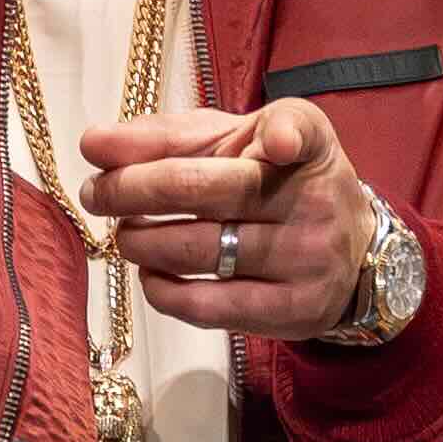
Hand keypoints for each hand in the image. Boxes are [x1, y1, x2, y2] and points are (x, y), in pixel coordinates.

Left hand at [77, 95, 377, 337]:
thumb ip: (167, 136)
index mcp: (306, 142)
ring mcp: (305, 259)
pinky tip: (150, 273)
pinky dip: (162, 289)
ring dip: (141, 242)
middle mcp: (313, 199)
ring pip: (198, 250)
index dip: (278, 135)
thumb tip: (93, 144)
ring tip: (125, 234)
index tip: (262, 141)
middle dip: (131, 190)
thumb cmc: (275, 181)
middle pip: (204, 191)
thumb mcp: (236, 140)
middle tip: (97, 194)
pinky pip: (209, 306)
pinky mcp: (291, 311)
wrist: (349, 252)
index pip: (292, 130)